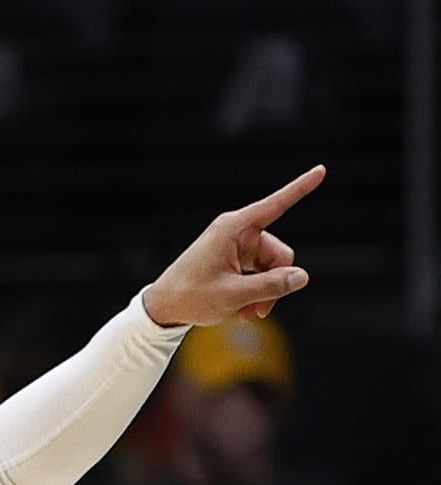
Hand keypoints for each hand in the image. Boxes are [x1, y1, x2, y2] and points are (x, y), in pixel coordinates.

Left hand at [143, 167, 322, 327]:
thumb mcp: (233, 295)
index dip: (301, 188)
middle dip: (276, 283)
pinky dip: (255, 293)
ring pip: (271, 267)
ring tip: (248, 315)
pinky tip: (244, 312)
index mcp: (234, 228)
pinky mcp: (235, 260)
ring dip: (265, 293)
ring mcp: (237, 246)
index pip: (276, 205)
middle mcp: (238, 232)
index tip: (322, 169)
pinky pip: (259, 274)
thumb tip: (302, 277)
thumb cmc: (190, 297)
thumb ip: (270, 286)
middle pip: (279, 253)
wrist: (162, 309)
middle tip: (260, 312)